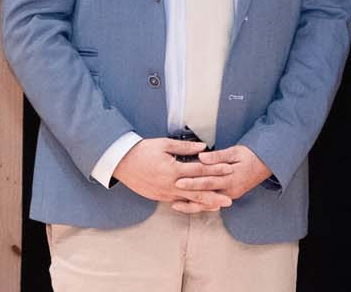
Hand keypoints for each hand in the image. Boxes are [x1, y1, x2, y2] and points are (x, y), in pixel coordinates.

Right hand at [112, 137, 229, 209]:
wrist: (121, 162)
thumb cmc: (142, 151)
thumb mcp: (164, 144)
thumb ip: (185, 147)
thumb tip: (203, 147)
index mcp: (173, 170)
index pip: (200, 171)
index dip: (216, 170)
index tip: (229, 170)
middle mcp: (170, 184)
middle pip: (197, 191)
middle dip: (214, 196)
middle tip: (229, 199)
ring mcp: (164, 193)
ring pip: (188, 200)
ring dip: (203, 203)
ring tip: (217, 206)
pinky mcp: (158, 197)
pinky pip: (177, 202)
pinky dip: (189, 204)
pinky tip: (197, 206)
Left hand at [172, 145, 272, 212]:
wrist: (267, 164)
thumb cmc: (251, 155)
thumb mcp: (236, 152)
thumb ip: (218, 156)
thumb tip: (202, 157)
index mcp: (231, 179)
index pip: (208, 181)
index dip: (192, 182)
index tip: (179, 181)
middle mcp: (230, 191)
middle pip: (205, 195)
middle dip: (188, 195)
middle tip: (172, 194)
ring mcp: (230, 195)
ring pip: (208, 204)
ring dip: (191, 205)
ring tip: (176, 205)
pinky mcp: (229, 196)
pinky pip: (212, 203)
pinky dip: (200, 205)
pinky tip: (189, 204)